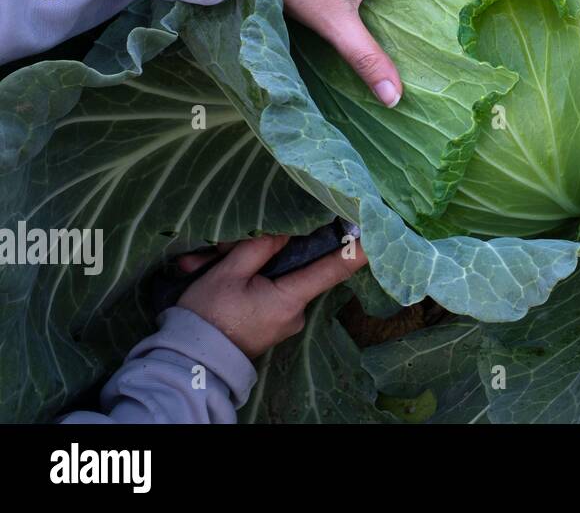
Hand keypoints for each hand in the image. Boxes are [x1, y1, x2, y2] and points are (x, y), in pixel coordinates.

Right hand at [176, 234, 367, 358]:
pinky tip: (204, 275)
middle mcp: (294, 312)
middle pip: (291, 267)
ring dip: (240, 267)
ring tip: (197, 266)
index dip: (355, 251)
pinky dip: (239, 283)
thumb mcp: (227, 274)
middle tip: (217, 251)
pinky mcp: (270, 324)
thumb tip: (285, 233)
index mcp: (290, 299)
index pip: (332, 270)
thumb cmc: (206, 317)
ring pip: (272, 279)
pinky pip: (263, 293)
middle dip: (258, 253)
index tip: (376, 234)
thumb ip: (259, 248)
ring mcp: (283, 320)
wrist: (186, 363)